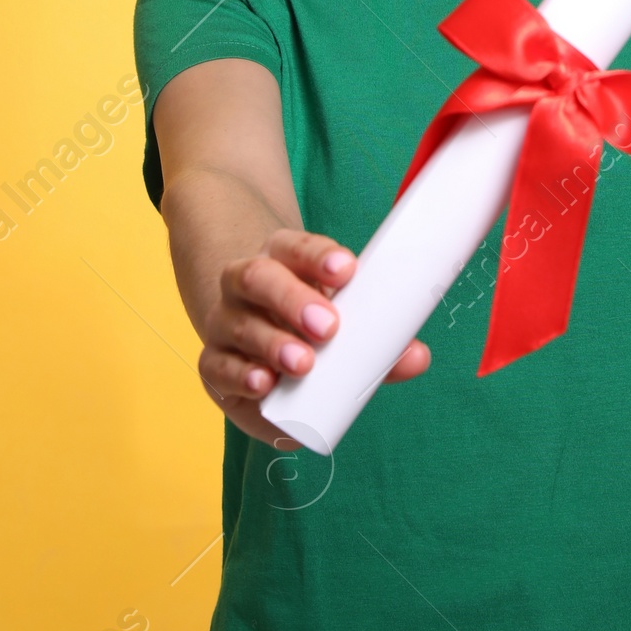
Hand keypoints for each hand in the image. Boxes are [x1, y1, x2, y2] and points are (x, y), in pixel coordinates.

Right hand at [196, 227, 430, 446]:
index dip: (318, 256)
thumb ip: (375, 339)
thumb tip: (417, 356)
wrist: (249, 326)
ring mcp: (224, 320)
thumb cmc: (306, 319)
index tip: (347, 270)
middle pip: (259, 278)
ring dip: (272, 343)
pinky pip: (218, 365)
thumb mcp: (339, 317)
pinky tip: (263, 384)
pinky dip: (240, 376)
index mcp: (280, 257)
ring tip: (303, 363)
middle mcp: (245, 282)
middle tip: (329, 327)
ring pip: (239, 323)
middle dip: (293, 299)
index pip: (295, 246)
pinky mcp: (213, 362)